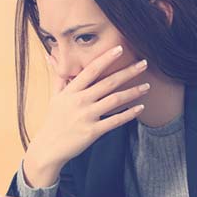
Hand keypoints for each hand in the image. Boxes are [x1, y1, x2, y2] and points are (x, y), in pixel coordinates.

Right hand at [23, 45, 148, 186]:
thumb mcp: (54, 98)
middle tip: (144, 63)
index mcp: (71, 91)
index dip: (106, 58)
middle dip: (128, 72)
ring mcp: (87, 116)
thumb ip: (59, 77)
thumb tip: (50, 55)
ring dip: (133, 92)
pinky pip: (115, 121)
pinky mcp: (93, 131)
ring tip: (147, 86)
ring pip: (115, 100)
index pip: (91, 70)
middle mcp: (79, 101)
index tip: (120, 48)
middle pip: (108, 82)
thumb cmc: (53, 121)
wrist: (49, 147)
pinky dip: (129, 114)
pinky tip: (140, 107)